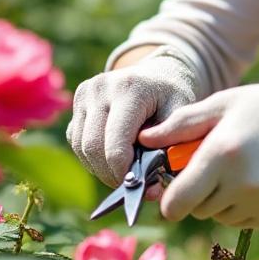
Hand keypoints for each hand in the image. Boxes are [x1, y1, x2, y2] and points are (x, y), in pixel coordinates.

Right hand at [66, 45, 201, 188]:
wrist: (159, 73)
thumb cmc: (172, 97)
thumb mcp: (181, 115)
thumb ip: (168, 146)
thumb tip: (151, 185)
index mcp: (129, 88)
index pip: (115, 143)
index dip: (123, 171)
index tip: (140, 186)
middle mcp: (101, 88)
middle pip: (93, 147)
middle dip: (111, 173)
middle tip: (133, 186)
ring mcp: (85, 93)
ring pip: (81, 147)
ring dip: (101, 168)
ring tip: (126, 173)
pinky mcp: (77, 102)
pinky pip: (76, 141)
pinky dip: (93, 157)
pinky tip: (115, 158)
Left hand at [137, 62, 258, 228]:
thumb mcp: (221, 105)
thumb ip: (180, 125)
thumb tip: (142, 140)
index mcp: (222, 154)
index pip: (176, 203)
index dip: (168, 198)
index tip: (172, 185)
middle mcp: (241, 183)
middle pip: (195, 210)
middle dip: (195, 192)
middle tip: (212, 165)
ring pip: (217, 216)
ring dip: (217, 199)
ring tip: (237, 167)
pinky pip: (240, 220)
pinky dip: (239, 205)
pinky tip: (255, 178)